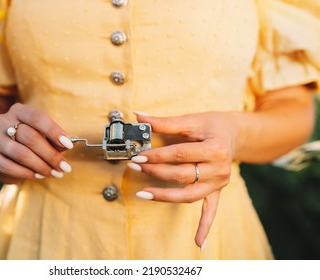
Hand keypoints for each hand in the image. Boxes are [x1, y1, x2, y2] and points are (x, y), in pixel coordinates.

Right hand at [0, 103, 73, 182]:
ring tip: (55, 174)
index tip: (69, 145)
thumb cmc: (26, 143)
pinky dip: (27, 173)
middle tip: (64, 167)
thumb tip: (68, 144)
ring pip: (21, 153)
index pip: (37, 117)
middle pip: (31, 137)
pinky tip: (38, 176)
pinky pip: (9, 166)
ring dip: (42, 166)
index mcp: (18, 111)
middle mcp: (2, 120)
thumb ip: (53, 139)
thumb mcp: (40, 137)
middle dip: (51, 155)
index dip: (54, 131)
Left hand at [129, 112, 239, 248]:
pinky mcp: (217, 191)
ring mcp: (219, 183)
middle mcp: (219, 168)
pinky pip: (211, 211)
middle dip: (156, 172)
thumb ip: (164, 122)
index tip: (138, 156)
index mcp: (215, 148)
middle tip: (135, 167)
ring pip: (190, 194)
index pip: (179, 155)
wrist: (236, 134)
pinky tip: (198, 243)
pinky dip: (205, 227)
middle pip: (182, 175)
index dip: (157, 156)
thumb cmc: (213, 125)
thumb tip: (139, 116)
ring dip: (166, 196)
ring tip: (143, 194)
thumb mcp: (191, 120)